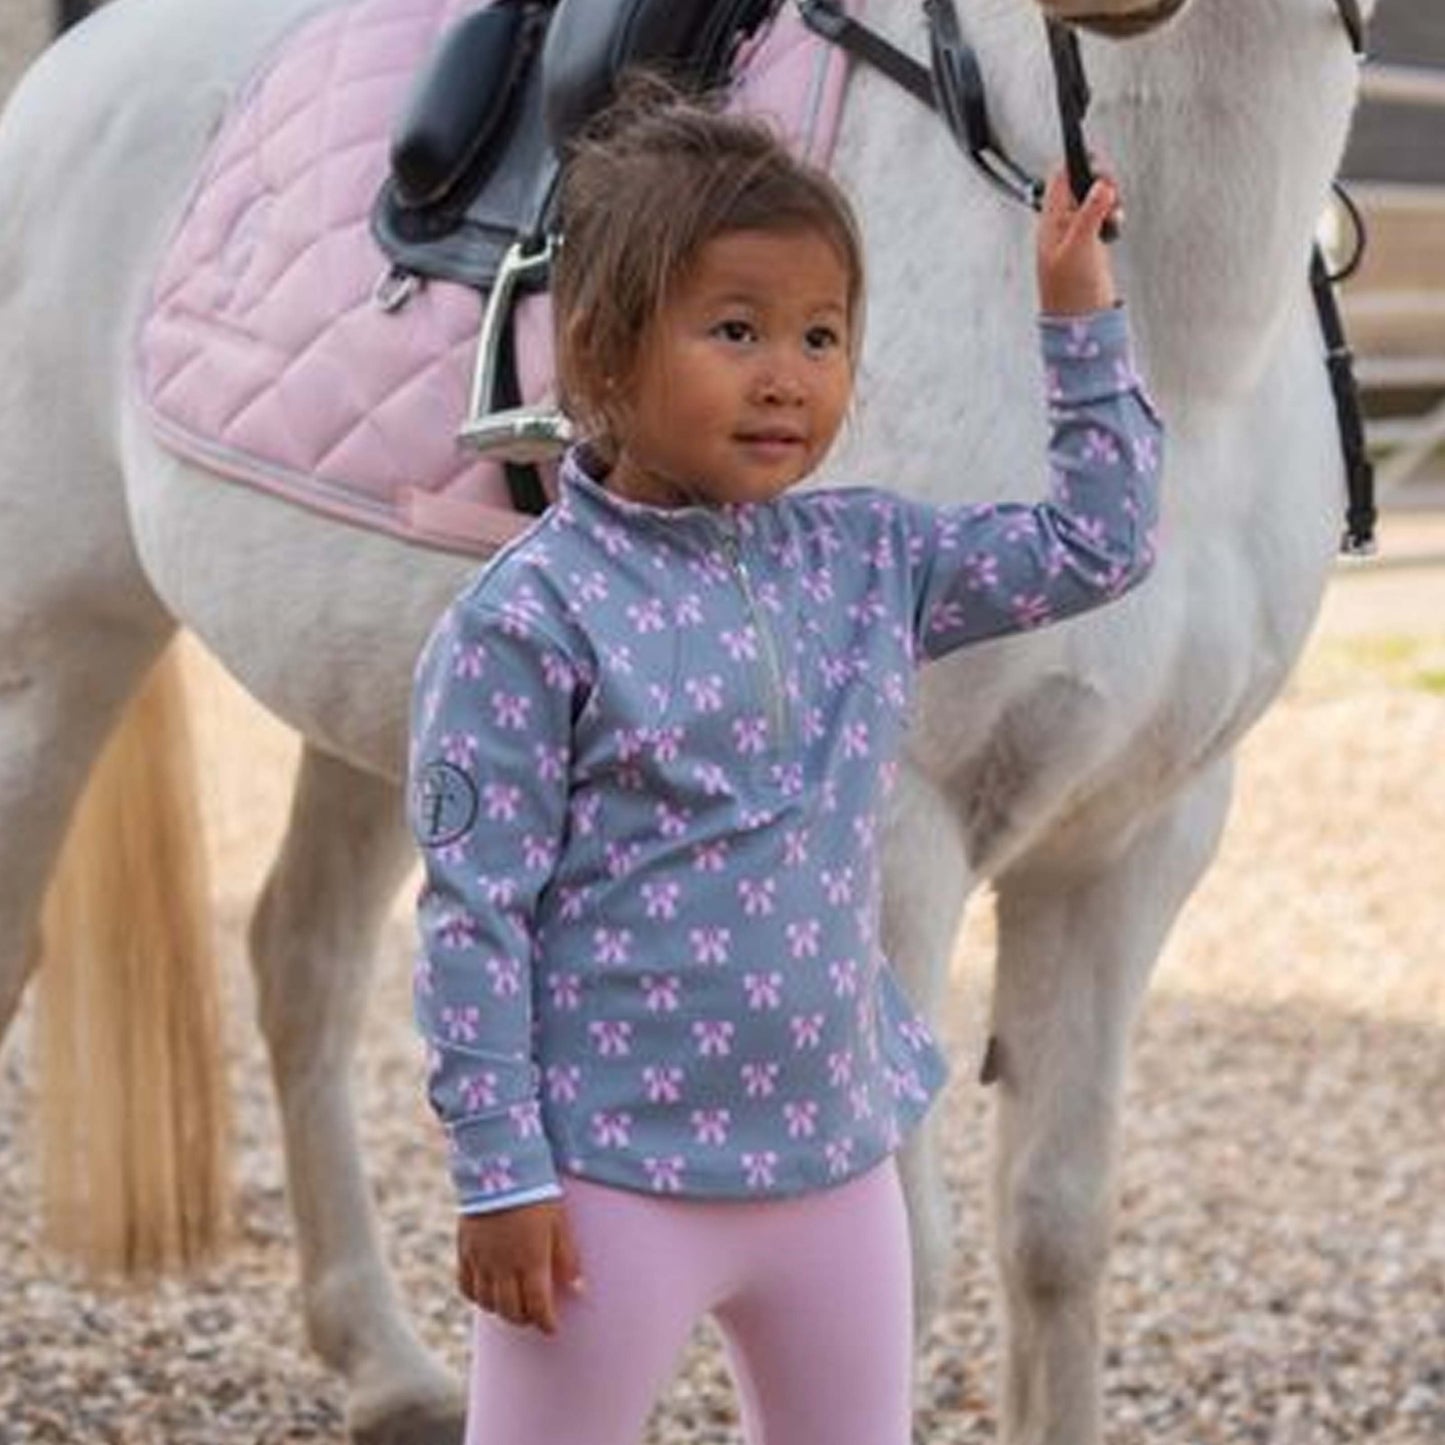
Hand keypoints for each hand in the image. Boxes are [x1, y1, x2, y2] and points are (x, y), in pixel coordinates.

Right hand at [457, 1198, 585, 1335]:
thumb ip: (567, 1257)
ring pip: (487, 1303)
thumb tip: (579, 1289)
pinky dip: (478, 1296)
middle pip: (511, 1310)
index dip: (546, 1322)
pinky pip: (466, 1287)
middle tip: (534, 1314)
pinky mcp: (464, 1250)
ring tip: (513, 1304)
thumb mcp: (559, 1221)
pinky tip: (488, 1292)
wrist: (497, 1166)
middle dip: (525, 1318)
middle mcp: (504, 1265)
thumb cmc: (536, 1191)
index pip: (538, 1305)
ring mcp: (481, 1259)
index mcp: (531, 1259)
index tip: (552, 1328)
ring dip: (502, 1310)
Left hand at [1036, 166, 1122, 315]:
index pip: (1060, 179)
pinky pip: (1101, 219)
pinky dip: (1110, 218)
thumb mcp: (1079, 246)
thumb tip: (1100, 186)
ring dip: (1107, 201)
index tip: (1099, 167)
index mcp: (1050, 222)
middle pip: (1080, 186)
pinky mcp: (1091, 246)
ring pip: (1093, 201)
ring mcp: (1077, 235)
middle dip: (1099, 184)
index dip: (1079, 167)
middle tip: (1110, 196)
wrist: (1080, 321)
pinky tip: (1112, 228)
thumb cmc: (1069, 292)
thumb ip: (1089, 213)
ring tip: (1112, 216)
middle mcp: (1061, 226)